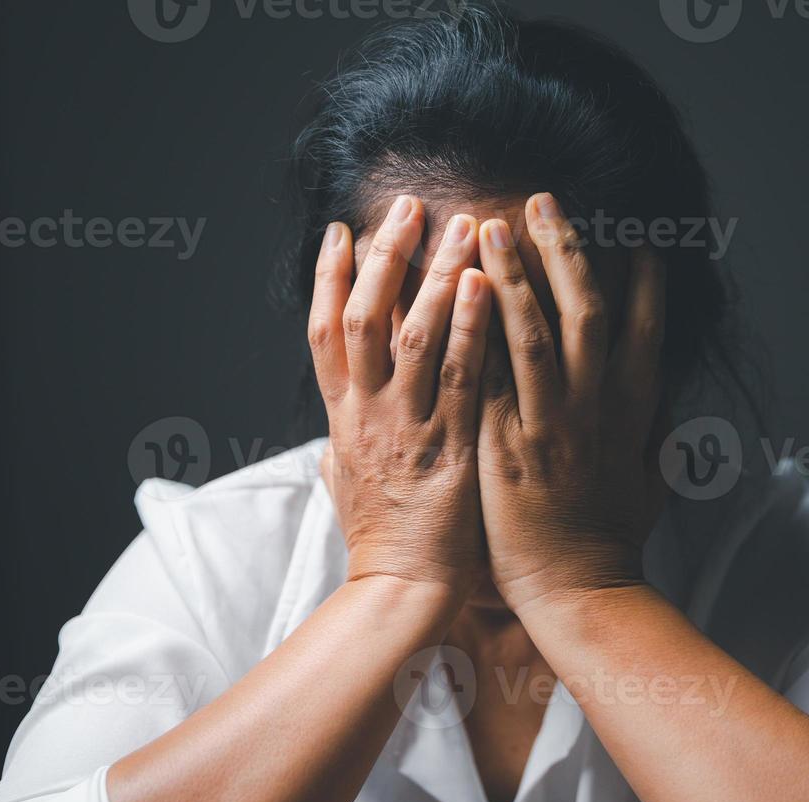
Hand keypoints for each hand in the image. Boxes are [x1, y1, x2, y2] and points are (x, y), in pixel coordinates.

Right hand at [309, 196, 492, 597]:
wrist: (400, 590)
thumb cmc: (380, 541)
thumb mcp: (344, 483)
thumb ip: (341, 444)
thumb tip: (331, 430)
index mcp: (341, 418)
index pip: (325, 332)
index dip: (329, 277)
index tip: (343, 231)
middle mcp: (366, 413)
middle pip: (362, 315)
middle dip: (386, 256)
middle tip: (409, 204)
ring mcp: (405, 426)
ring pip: (412, 335)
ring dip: (435, 275)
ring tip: (461, 225)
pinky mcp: (448, 445)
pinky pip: (459, 376)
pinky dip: (469, 328)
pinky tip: (484, 286)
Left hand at [475, 193, 667, 613]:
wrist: (576, 590)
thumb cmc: (612, 540)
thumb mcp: (651, 481)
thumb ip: (657, 436)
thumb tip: (667, 408)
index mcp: (634, 411)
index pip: (644, 328)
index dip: (641, 279)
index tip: (635, 237)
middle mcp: (595, 407)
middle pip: (585, 310)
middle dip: (565, 250)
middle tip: (544, 201)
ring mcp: (549, 423)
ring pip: (533, 332)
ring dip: (513, 274)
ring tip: (491, 225)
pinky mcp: (506, 444)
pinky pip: (487, 376)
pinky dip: (473, 332)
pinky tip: (454, 295)